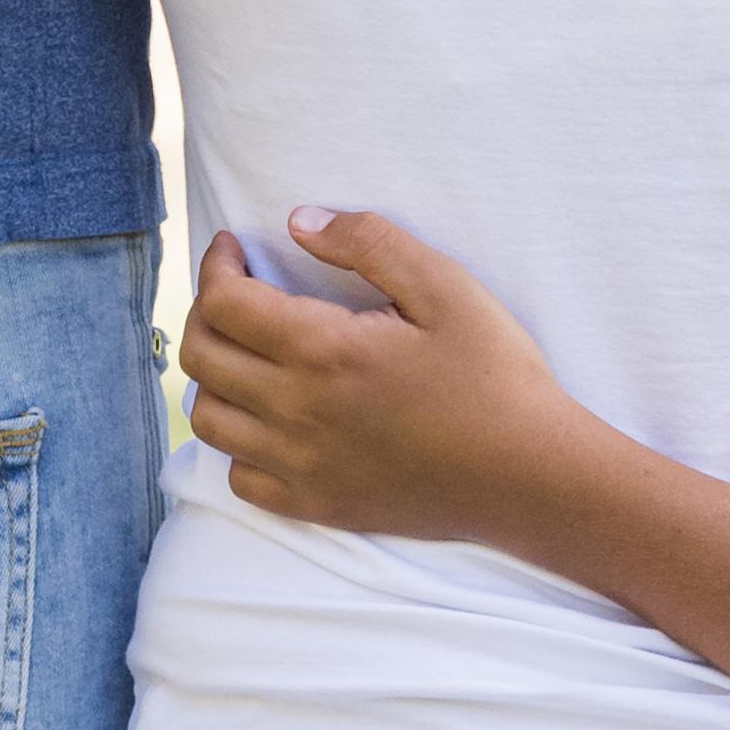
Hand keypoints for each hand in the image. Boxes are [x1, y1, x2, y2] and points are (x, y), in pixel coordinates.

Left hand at [178, 208, 595, 546]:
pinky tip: (273, 418)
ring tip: (250, 351)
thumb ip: (368, 241)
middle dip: (206, 310)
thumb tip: (299, 223)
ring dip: (215, 376)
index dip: (216, 265)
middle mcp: (297, 413)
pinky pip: (240, 478)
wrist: (527, 474)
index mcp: (323, 351)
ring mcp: (302, 467)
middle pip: (202, 358)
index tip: (233, 246)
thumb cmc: (493, 374)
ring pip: (209, 421)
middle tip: (237, 290)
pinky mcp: (316, 506)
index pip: (224, 304)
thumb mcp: (444, 285)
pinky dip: (239, 443)